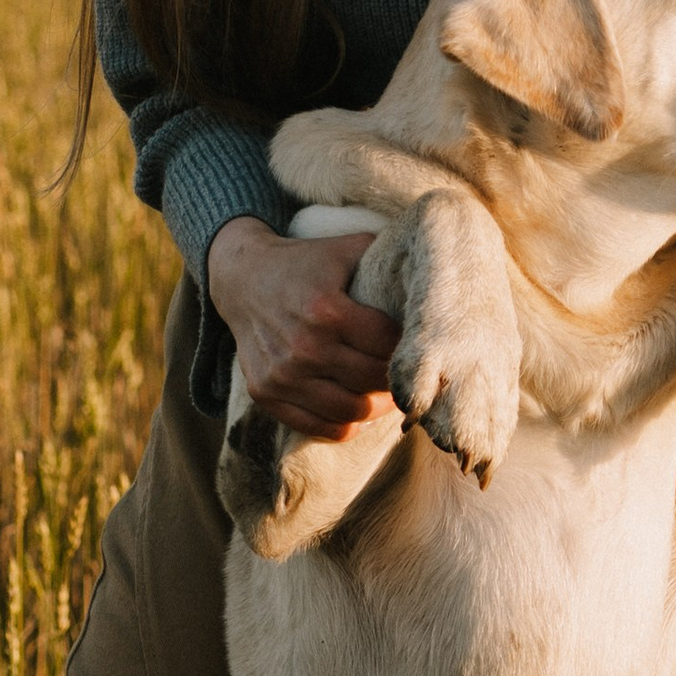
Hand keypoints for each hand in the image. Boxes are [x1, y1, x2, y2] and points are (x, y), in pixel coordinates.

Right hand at [206, 220, 400, 439]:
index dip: (411, 346)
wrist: (241, 278)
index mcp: (327, 309)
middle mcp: (304, 347)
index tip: (420, 345)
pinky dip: (346, 424)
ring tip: (388, 393)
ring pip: (352, 411)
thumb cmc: (304, 263)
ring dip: (377, 407)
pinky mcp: (266, 394)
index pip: (388, 345)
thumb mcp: (345, 248)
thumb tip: (434, 269)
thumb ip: (388, 257)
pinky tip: (359, 407)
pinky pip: (319, 427)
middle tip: (411, 373)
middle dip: (399, 378)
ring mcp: (283, 375)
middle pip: (373, 381)